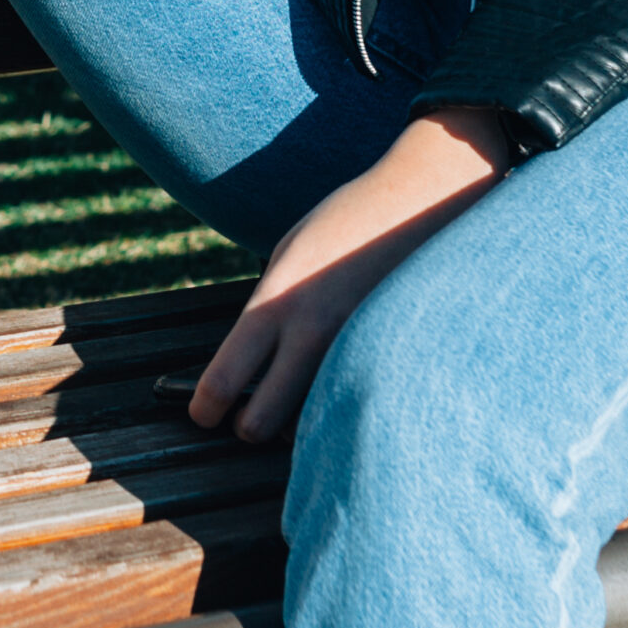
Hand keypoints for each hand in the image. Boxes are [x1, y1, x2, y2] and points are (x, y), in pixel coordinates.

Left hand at [190, 106, 517, 443]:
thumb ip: (266, 307)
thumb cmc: (346, 222)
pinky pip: (353, 403)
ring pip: (310, 424)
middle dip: (248, 427)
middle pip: (260, 425)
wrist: (422, 201)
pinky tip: (346, 383)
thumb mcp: (288, 253)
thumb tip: (246, 364)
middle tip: (250, 416)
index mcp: (276, 302)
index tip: (205, 413)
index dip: (206, 409)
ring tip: (302, 396)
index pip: (224, 381)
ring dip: (300, 422)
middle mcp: (313, 334)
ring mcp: (354, 353)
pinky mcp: (390, 361)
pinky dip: (342, 404)